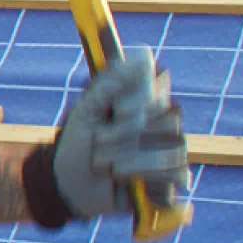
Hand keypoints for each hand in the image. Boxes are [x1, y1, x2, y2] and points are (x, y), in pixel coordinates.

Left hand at [52, 47, 186, 218]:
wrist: (67, 185)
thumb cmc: (77, 143)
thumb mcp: (86, 110)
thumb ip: (110, 84)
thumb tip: (142, 56)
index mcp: (145, 103)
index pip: (161, 86)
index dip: (140, 98)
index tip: (117, 108)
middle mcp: (164, 125)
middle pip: (170, 118)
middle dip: (126, 132)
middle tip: (100, 140)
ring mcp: (171, 153)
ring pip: (171, 147)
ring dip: (128, 158)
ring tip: (106, 165)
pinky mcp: (172, 182)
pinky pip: (176, 173)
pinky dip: (142, 177)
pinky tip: (125, 181)